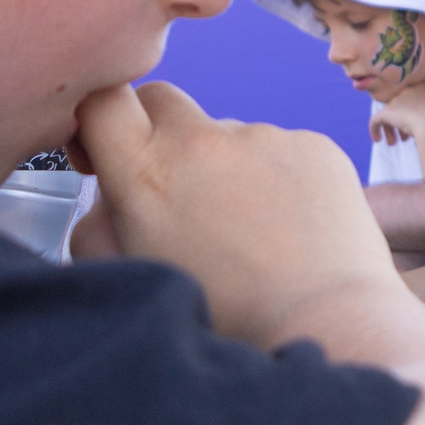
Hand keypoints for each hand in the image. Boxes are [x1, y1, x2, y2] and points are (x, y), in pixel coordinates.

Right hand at [68, 81, 404, 347]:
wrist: (326, 324)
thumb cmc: (228, 318)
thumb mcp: (134, 278)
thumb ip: (100, 226)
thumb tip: (109, 193)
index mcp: (148, 173)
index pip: (102, 100)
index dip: (99, 119)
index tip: (108, 151)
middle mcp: (204, 141)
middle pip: (161, 100)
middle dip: (159, 135)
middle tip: (180, 193)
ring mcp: (264, 137)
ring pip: (227, 135)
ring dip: (227, 168)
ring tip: (253, 235)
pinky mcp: (314, 145)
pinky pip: (280, 149)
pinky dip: (279, 179)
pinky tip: (291, 230)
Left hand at [369, 85, 424, 147]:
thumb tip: (421, 123)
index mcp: (421, 88)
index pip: (410, 101)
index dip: (411, 115)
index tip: (413, 129)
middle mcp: (407, 91)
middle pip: (399, 108)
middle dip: (400, 124)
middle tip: (403, 139)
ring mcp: (396, 101)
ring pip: (388, 115)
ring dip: (390, 129)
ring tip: (393, 143)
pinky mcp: (387, 112)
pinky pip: (375, 120)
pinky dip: (375, 129)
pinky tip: (377, 139)